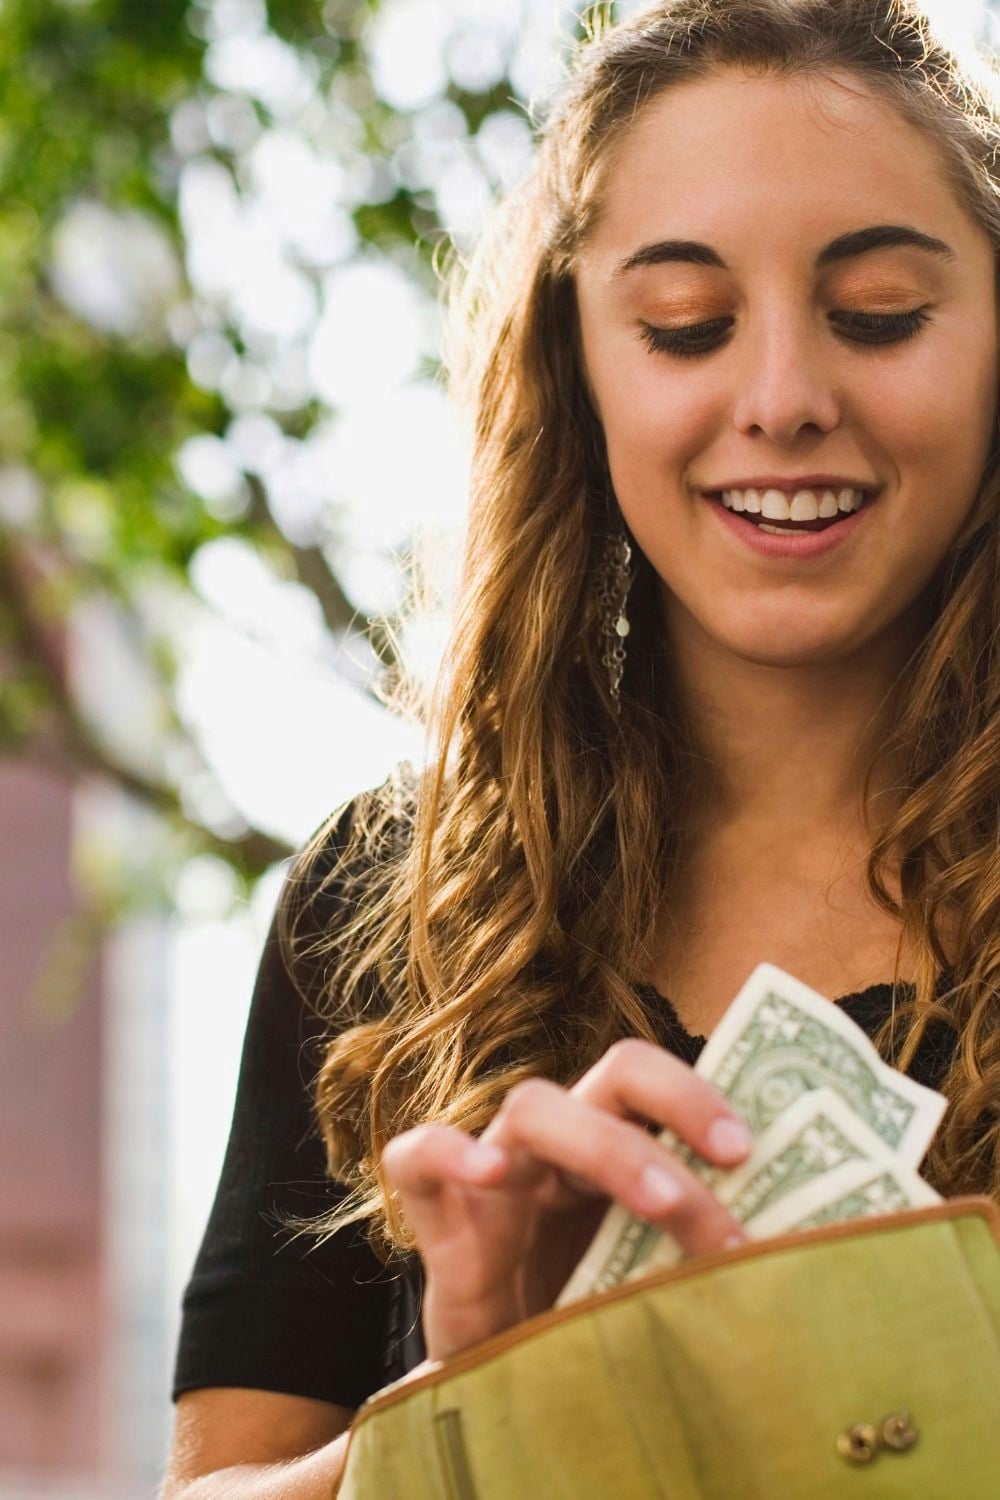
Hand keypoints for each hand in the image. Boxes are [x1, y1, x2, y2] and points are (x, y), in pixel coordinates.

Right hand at [381, 1038, 752, 1360]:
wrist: (503, 1387)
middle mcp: (562, 1148)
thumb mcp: (657, 1283)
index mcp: (617, 1150)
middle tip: (734, 1158)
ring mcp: (496, 1172)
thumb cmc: (587, 1327)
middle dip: (678, 1104)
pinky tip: (486, 1172)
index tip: (750, 1147)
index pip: (661, 1084)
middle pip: (613, 1076)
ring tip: (660, 1199)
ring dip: (607, 1145)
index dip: (702, 1095)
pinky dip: (447, 1149)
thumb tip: (812, 1263)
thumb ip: (706, 1255)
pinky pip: (416, 1155)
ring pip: (534, 1107)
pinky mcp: (437, 1214)